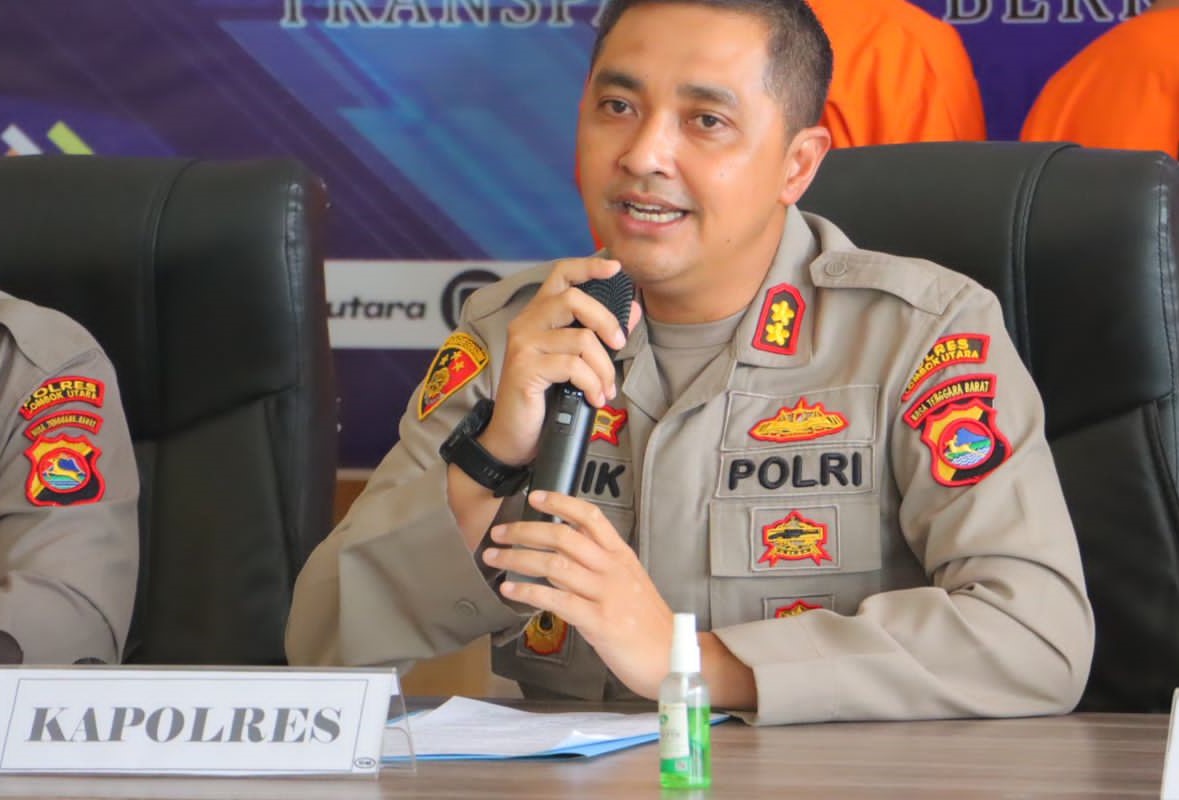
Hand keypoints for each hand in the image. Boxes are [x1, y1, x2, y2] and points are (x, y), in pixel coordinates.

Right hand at [478, 258, 640, 466]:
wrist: (515, 435)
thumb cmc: (545, 397)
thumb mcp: (576, 361)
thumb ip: (599, 335)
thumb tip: (633, 310)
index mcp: (538, 314)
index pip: (560, 274)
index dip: (588, 266)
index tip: (615, 268)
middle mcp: (526, 322)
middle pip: (573, 299)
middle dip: (606, 320)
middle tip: (620, 345)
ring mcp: (523, 344)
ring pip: (580, 339)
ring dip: (604, 367)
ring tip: (606, 388)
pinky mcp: (525, 368)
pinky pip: (572, 366)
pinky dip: (592, 384)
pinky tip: (594, 399)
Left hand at [482, 490, 672, 698]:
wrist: (671, 656)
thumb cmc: (647, 623)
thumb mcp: (628, 584)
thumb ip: (595, 570)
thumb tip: (557, 561)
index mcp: (620, 556)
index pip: (590, 517)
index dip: (561, 502)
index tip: (535, 496)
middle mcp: (612, 569)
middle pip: (563, 537)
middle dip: (525, 531)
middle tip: (499, 533)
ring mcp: (606, 594)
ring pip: (554, 565)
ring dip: (518, 559)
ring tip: (494, 558)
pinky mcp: (598, 621)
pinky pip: (556, 600)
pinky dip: (528, 593)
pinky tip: (510, 591)